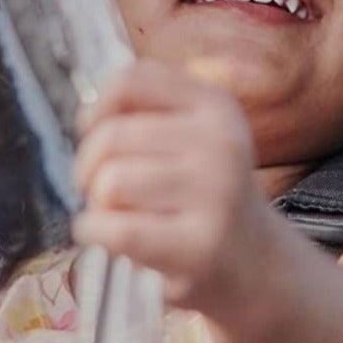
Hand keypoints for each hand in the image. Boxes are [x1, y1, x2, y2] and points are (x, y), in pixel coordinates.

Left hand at [72, 61, 273, 317]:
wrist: (254, 261)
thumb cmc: (204, 193)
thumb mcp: (193, 135)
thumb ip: (145, 111)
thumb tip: (89, 114)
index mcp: (215, 105)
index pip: (132, 81)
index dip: (96, 107)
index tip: (94, 132)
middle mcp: (222, 142)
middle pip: (111, 137)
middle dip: (88, 167)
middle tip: (100, 188)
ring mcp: (216, 195)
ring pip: (111, 183)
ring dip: (96, 204)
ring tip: (116, 213)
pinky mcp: (200, 247)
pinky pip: (118, 230)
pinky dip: (95, 232)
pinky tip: (104, 235)